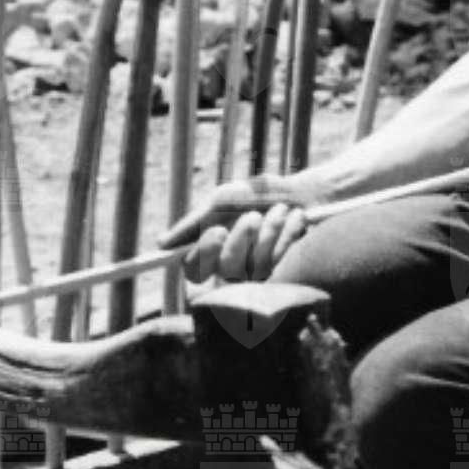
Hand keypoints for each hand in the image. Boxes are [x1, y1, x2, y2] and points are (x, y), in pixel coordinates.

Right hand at [160, 173, 314, 285]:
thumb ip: (195, 221)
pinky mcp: (288, 273)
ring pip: (256, 265)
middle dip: (243, 238)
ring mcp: (262, 274)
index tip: (217, 230)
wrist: (306, 193)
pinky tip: (295, 220)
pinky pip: (281, 261)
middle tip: (254, 216)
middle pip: (226, 268)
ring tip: (280, 211)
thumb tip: (162, 244)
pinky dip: (287, 233)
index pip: (194, 270)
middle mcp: (235, 268)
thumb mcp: (224, 200)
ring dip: (269, 230)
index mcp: (214, 252)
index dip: (204, 254)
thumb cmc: (261, 194)